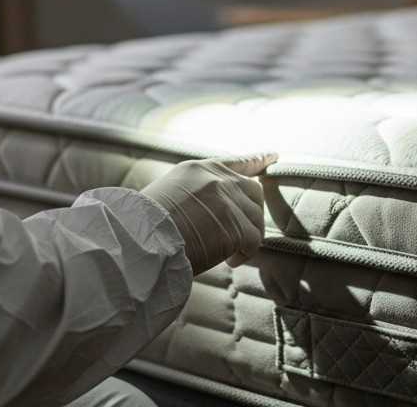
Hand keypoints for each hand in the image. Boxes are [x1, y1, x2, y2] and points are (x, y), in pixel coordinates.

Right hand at [141, 154, 276, 273]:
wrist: (142, 241)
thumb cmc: (146, 225)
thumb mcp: (168, 191)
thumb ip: (195, 192)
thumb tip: (211, 210)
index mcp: (199, 168)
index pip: (236, 161)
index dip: (258, 159)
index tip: (273, 156)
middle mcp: (218, 180)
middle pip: (253, 190)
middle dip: (252, 210)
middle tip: (242, 231)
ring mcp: (229, 201)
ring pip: (255, 218)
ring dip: (246, 237)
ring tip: (228, 252)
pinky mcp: (237, 226)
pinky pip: (253, 241)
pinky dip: (244, 254)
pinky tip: (229, 260)